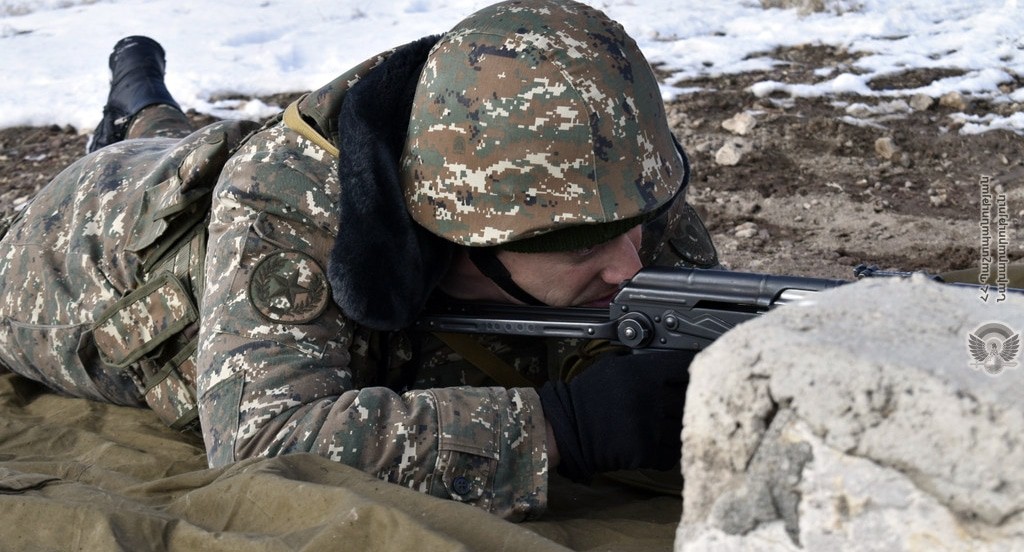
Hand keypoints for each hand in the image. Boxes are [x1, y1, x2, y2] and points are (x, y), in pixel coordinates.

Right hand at [539, 350, 693, 481]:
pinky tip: (654, 444)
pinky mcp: (645, 452)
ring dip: (677, 429)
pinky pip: (671, 454)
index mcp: (644, 373)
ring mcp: (650, 427)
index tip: (688, 378)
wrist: (568, 427)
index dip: (688, 373)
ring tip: (661, 426)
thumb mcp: (613, 366)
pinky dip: (666, 452)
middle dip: (683, 402)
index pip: (684, 368)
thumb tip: (670, 364)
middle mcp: (651, 398)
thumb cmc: (588, 396)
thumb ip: (643, 364)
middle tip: (674, 405)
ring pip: (683, 428)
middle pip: (688, 399)